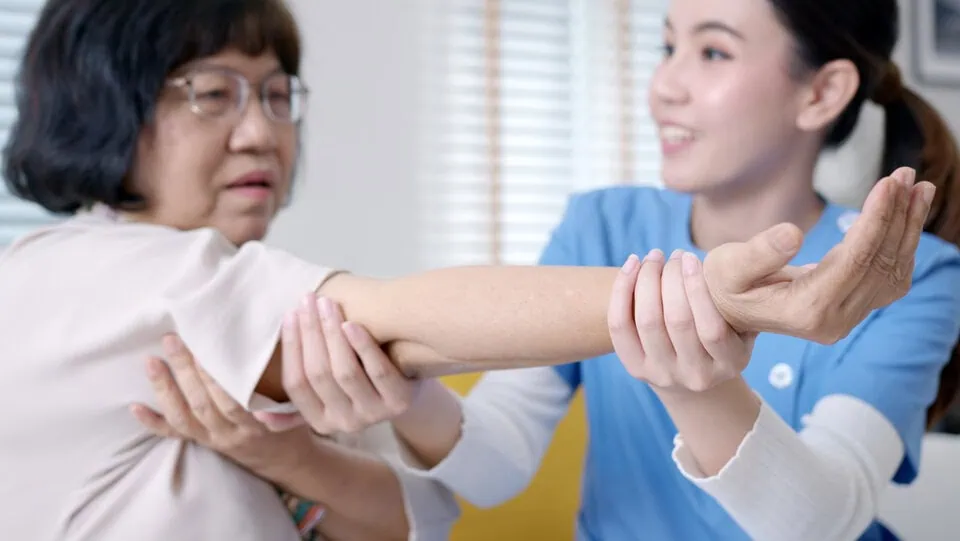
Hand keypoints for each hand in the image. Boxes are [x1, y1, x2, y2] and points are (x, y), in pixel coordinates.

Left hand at [130, 334, 313, 478]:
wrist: (285, 461)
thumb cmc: (291, 424)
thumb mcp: (295, 403)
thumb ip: (283, 376)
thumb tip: (278, 332)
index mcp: (257, 423)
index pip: (230, 399)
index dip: (213, 374)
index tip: (204, 344)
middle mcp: (231, 434)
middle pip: (202, 403)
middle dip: (185, 370)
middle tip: (172, 340)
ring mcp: (214, 440)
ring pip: (184, 417)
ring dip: (165, 389)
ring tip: (151, 361)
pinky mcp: (202, 443)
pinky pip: (174, 435)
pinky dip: (152, 422)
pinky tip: (135, 407)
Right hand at [282, 295, 421, 434]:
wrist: (410, 391)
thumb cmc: (362, 383)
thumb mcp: (331, 398)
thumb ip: (299, 402)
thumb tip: (258, 413)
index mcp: (320, 421)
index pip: (296, 383)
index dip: (290, 347)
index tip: (289, 314)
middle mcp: (344, 423)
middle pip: (319, 373)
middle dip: (310, 332)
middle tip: (308, 299)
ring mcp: (373, 414)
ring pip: (344, 372)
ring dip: (332, 334)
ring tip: (328, 303)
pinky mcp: (399, 402)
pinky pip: (377, 372)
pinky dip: (362, 346)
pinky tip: (351, 323)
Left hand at [609, 248, 753, 391]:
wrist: (691, 376)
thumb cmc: (722, 336)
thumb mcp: (742, 326)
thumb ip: (738, 301)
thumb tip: (726, 263)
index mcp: (729, 364)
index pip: (712, 329)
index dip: (698, 289)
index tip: (691, 258)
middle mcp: (695, 375)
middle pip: (677, 321)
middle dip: (672, 278)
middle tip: (674, 255)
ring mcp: (662, 374)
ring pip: (647, 321)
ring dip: (647, 280)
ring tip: (654, 257)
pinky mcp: (635, 368)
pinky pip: (620, 326)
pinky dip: (621, 291)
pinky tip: (632, 266)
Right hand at [705, 167, 932, 343]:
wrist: (727, 312)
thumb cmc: (723, 286)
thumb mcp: (728, 266)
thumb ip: (759, 253)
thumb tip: (793, 234)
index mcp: (806, 310)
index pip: (854, 260)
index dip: (875, 219)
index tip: (888, 182)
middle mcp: (834, 321)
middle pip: (879, 263)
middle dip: (897, 216)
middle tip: (905, 175)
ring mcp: (847, 319)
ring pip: (892, 270)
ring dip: (908, 227)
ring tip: (917, 188)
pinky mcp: (853, 310)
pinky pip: (889, 277)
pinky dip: (902, 243)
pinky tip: (908, 214)